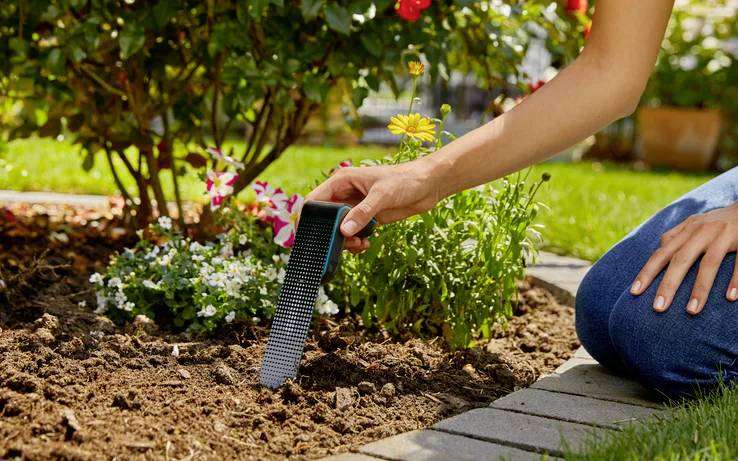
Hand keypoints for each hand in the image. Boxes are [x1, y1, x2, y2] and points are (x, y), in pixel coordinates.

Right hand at [306, 157, 442, 252]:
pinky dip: (356, 242)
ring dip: (345, 241)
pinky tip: (365, 244)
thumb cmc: (405, 180)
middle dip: (330, 233)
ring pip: (339, 230)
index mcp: (342, 181)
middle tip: (343, 243)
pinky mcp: (367, 219)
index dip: (308, 218)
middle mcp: (345, 194)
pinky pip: (353, 234)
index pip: (315, 200)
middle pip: (326, 219)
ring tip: (358, 244)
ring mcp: (356, 208)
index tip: (308, 235)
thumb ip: (363, 213)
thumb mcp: (382, 195)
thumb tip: (344, 231)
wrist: (428, 185)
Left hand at [630, 203, 737, 314]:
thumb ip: (676, 235)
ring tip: (691, 311)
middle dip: (668, 284)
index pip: (662, 253)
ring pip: (709, 263)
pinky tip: (730, 298)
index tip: (634, 292)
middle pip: (680, 260)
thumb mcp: (695, 223)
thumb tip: (660, 248)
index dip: (647, 272)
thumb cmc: (719, 219)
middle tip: (658, 308)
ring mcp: (724, 235)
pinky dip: (736, 279)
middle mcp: (702, 231)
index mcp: (687, 230)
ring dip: (700, 288)